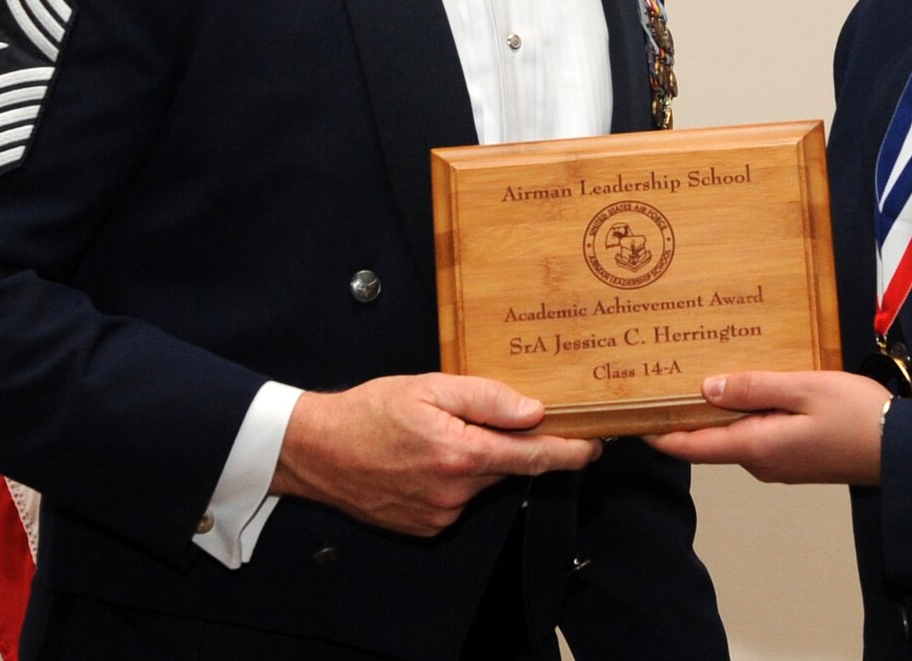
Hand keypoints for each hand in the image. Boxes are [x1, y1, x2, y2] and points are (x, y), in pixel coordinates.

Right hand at [271, 373, 600, 535]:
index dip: (570, 452)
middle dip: (505, 443)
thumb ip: (487, 398)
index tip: (594, 445)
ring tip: (437, 433)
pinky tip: (424, 459)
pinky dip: (453, 478)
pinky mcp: (426, 526)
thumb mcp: (430, 386)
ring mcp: (441, 514)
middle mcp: (456, 491)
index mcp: (462, 454)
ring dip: (474, 459)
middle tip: (477, 416)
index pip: (535, 457)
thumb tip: (533, 412)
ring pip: (481, 482)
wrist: (317, 450)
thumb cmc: (369, 412)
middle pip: (507, 466)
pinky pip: (457, 498)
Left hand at [647, 371, 891, 484]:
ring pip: (732, 434)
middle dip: (683, 412)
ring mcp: (777, 462)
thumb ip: (754, 387)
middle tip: (662, 375)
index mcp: (755, 447)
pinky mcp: (793, 456)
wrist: (900, 450)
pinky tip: (743, 386)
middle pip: (707, 438)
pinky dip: (740, 413)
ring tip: (697, 371)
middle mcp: (760, 462)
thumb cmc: (855, 417)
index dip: (656, 432)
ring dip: (713, 409)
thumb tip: (706, 387)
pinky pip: (755, 433)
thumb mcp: (803, 389)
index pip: (690, 446)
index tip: (629, 413)